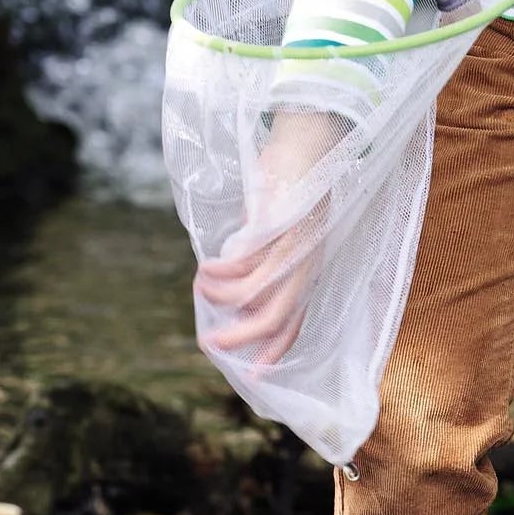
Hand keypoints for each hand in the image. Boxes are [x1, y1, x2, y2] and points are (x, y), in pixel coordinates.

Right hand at [194, 112, 339, 361]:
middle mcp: (309, 260)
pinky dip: (222, 270)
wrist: (311, 139)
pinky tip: (209, 264)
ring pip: (258, 293)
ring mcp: (298, 244)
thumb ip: (264, 254)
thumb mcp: (281, 225)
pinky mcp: (283, 226)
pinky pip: (248, 262)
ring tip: (202, 285)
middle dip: (241, 337)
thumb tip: (237, 281)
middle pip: (277, 315)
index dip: (276, 349)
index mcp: (310, 264)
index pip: (298, 317)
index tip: (254, 376)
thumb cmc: (293, 180)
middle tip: (210, 340)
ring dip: (223, 297)